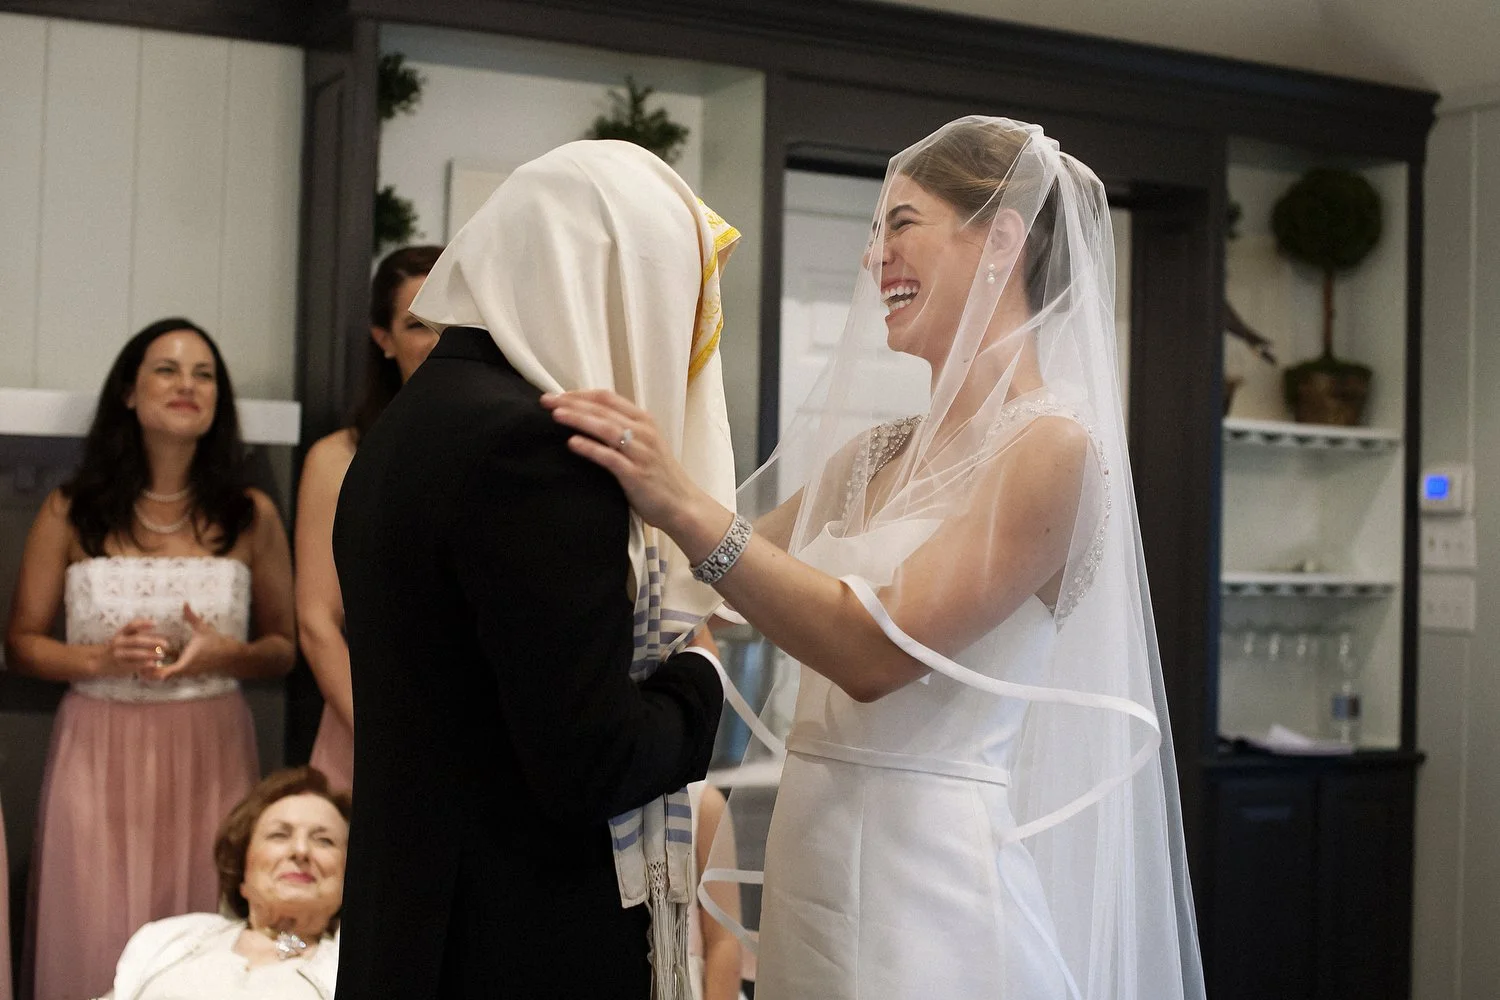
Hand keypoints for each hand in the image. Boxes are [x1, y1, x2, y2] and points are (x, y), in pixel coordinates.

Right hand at [99, 618, 172, 677]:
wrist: (98, 661)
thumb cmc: (117, 647)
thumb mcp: (122, 636)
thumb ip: (135, 630)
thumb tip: (154, 623)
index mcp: (120, 634)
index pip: (131, 626)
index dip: (143, 623)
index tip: (156, 623)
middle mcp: (118, 643)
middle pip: (137, 640)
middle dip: (153, 641)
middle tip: (166, 644)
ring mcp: (118, 655)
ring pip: (136, 653)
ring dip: (151, 654)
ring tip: (162, 655)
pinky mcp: (120, 666)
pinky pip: (134, 665)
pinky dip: (145, 664)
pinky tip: (154, 664)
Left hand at [138, 603, 235, 680]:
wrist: (232, 656)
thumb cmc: (218, 643)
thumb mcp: (203, 629)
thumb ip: (191, 617)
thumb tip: (185, 603)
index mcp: (186, 662)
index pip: (165, 672)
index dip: (152, 670)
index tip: (141, 664)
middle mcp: (186, 670)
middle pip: (163, 677)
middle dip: (150, 672)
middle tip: (137, 663)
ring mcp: (189, 673)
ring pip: (169, 676)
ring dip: (158, 671)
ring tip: (145, 663)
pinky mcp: (193, 672)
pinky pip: (176, 674)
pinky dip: (166, 670)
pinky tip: (161, 662)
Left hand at [541, 389, 716, 538]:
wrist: (682, 505)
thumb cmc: (659, 476)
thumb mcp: (644, 445)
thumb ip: (622, 430)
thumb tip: (587, 420)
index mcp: (644, 420)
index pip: (607, 398)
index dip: (580, 394)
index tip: (557, 395)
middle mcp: (643, 432)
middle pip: (602, 410)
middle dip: (572, 403)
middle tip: (546, 401)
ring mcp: (640, 452)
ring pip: (606, 428)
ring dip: (579, 419)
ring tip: (556, 416)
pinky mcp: (636, 474)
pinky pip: (610, 457)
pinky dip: (590, 448)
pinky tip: (573, 444)